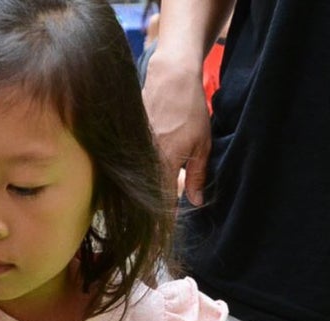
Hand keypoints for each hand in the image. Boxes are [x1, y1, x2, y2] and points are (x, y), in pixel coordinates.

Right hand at [141, 52, 211, 204]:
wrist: (170, 79)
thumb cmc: (189, 110)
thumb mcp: (202, 144)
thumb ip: (197, 175)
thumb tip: (196, 201)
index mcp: (165, 164)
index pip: (162, 200)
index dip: (163, 217)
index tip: (164, 232)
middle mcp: (146, 160)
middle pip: (146, 192)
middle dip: (151, 206)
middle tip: (156, 219)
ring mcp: (134, 149)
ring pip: (138, 178)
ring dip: (143, 189)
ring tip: (147, 197)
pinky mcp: (128, 140)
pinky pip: (133, 164)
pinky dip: (137, 172)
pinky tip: (141, 174)